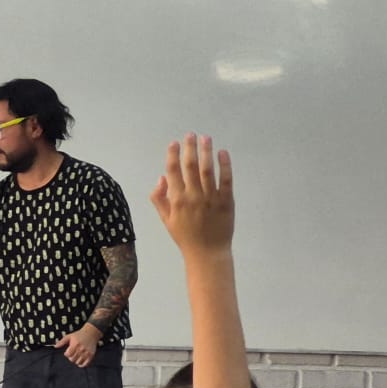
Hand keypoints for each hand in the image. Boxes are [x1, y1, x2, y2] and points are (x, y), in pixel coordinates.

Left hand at [54, 324, 101, 366]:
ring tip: (76, 357)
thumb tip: (55, 346)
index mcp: (75, 345)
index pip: (68, 355)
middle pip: (72, 359)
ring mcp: (86, 353)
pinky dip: (82, 365)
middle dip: (71, 358)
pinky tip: (80, 362)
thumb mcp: (69, 336)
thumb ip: (62, 342)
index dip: (66, 354)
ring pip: (78, 362)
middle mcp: (81, 349)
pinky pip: (85, 364)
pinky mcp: (91, 355)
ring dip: (76, 361)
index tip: (67, 352)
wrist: (90, 333)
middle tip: (72, 355)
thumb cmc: (79, 334)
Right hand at [149, 133, 233, 255]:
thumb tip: (161, 177)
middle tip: (191, 134)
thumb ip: (159, 198)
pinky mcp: (226, 202)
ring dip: (206, 152)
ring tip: (206, 138)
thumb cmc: (184, 236)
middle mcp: (193, 196)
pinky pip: (226, 180)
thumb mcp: (166, 219)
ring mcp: (211, 198)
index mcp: (177, 200)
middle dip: (190, 148)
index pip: (173, 171)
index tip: (174, 143)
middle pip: (190, 167)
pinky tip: (223, 153)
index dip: (173, 155)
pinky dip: (225, 165)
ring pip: (207, 170)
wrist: (207, 253)